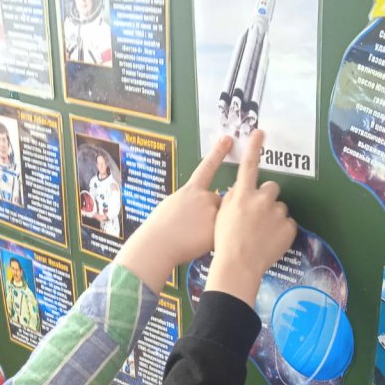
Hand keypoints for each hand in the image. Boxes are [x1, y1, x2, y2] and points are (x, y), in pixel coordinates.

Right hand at [114, 135, 231, 293]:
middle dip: (213, 211)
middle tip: (194, 224)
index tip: (228, 138)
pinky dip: (215, 239)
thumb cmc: (159, 230)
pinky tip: (198, 243)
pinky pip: (224, 233)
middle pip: (218, 200)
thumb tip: (194, 204)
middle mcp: (203, 198)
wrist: (157, 246)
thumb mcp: (171, 206)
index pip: (207, 166)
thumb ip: (187, 201)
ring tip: (194, 237)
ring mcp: (212, 213)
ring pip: (222, 218)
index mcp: (189, 190)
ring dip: (214, 225)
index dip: (219, 152)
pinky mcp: (218, 229)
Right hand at [206, 130, 296, 307]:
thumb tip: (241, 189)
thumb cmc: (224, 241)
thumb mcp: (221, 214)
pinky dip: (281, 231)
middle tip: (259, 214)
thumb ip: (233, 197)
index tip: (260, 132)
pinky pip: (287, 224)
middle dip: (267, 197)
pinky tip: (270, 241)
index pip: (249, 165)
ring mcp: (276, 213)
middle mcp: (261, 199)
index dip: (254, 147)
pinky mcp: (289, 227)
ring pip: (279, 208)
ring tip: (262, 234)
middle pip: (271, 188)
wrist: (238, 265)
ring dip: (273, 216)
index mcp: (242, 195)